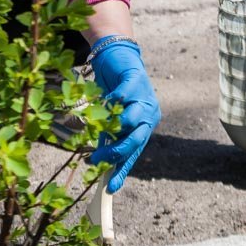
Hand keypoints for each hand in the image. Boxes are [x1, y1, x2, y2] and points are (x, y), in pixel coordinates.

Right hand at [88, 39, 160, 192]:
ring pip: (131, 121)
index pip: (135, 152)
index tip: (111, 187)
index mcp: (145, 126)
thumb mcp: (112, 119)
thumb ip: (110, 137)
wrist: (116, 57)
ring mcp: (144, 97)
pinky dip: (111, 103)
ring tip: (96, 126)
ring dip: (111, 127)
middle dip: (115, 152)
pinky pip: (123, 97)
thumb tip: (98, 163)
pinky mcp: (136, 80)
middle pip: (136, 141)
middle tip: (96, 158)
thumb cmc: (114, 91)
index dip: (122, 170)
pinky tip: (102, 103)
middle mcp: (149, 114)